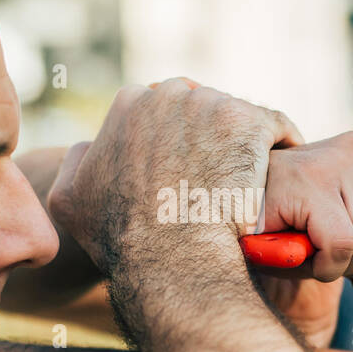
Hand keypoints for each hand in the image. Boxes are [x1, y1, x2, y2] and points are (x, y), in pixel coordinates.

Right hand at [47, 79, 302, 273]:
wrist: (172, 257)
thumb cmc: (120, 237)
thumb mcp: (69, 200)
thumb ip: (74, 162)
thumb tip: (89, 146)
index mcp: (128, 103)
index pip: (164, 110)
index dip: (178, 141)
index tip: (189, 170)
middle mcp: (169, 94)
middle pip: (201, 107)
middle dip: (211, 135)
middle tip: (224, 176)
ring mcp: (211, 104)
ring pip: (237, 117)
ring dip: (246, 142)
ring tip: (255, 178)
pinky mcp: (251, 123)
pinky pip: (276, 127)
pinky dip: (282, 145)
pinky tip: (283, 171)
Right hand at [253, 131, 352, 345]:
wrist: (227, 207)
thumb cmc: (285, 223)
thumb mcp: (341, 242)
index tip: (352, 249)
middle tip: (325, 252)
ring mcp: (339, 161)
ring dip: (339, 267)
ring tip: (310, 249)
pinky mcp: (311, 181)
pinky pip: (342, 247)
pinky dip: (324, 266)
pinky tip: (300, 253)